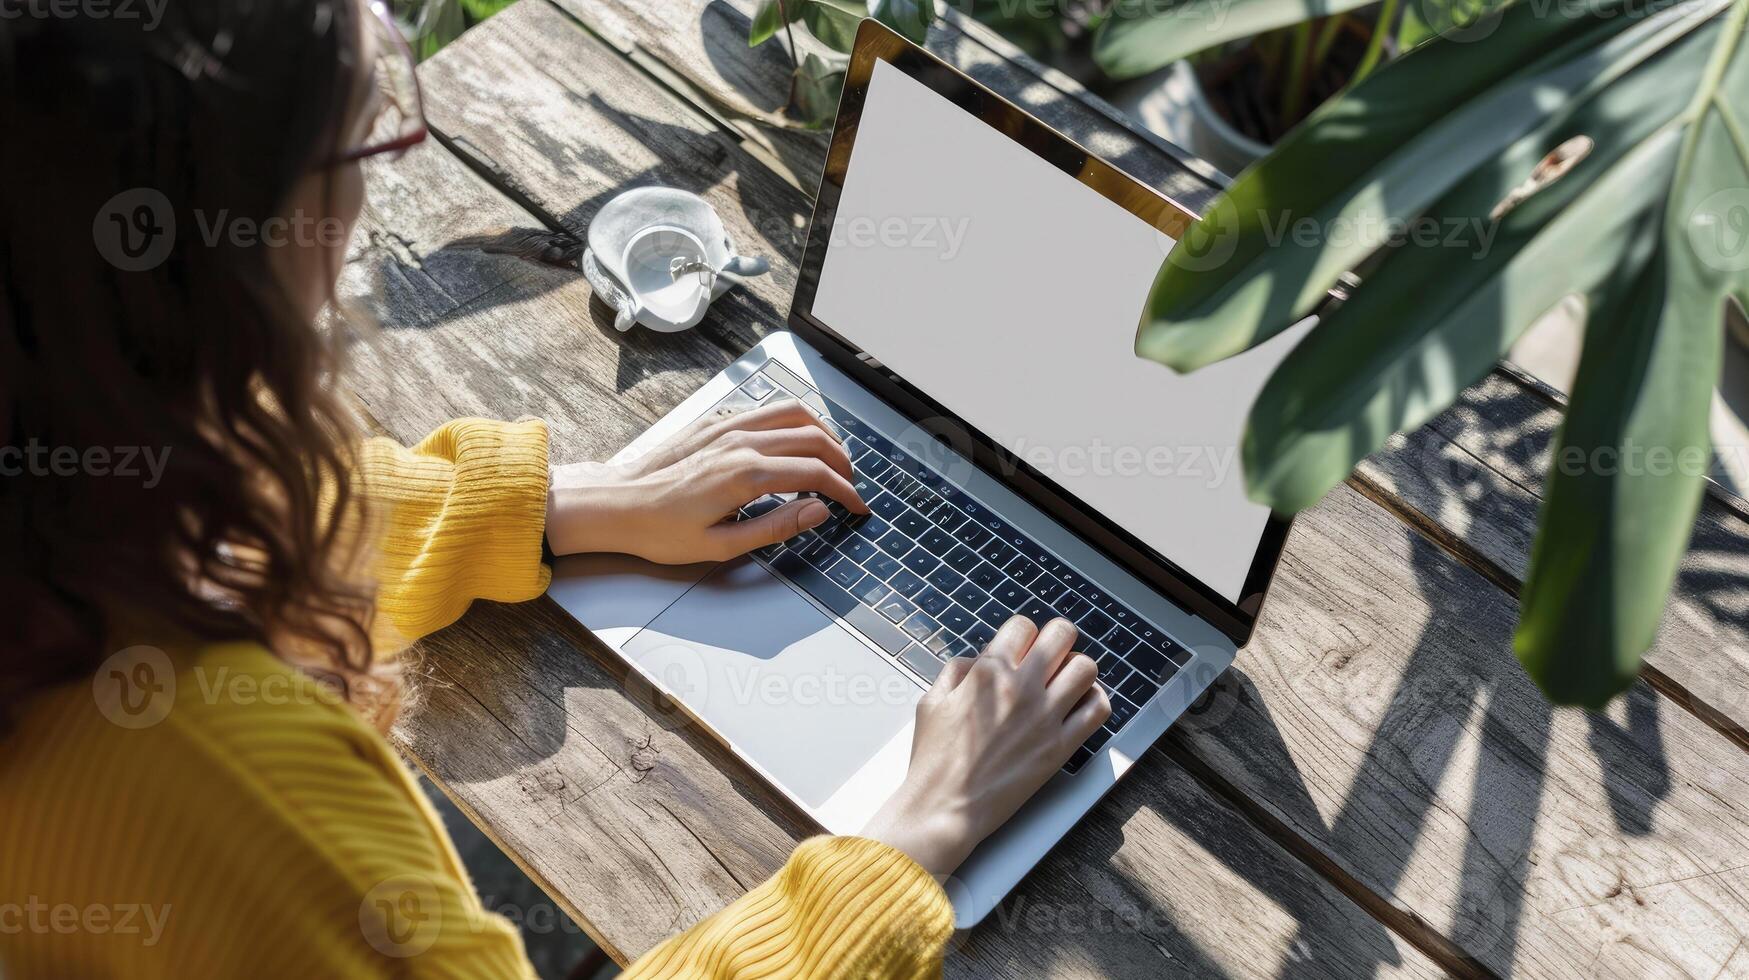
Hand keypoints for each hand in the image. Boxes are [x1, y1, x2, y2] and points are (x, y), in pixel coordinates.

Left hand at [545, 399, 869, 563]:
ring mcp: (727, 428)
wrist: (617, 506)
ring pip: (794, 413)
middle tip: (851, 485)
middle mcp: (740, 443)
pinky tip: (796, 438)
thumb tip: (817, 511)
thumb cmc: (661, 531)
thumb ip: (776, 527)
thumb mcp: (722, 546)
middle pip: (813, 438)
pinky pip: (766, 410)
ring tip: (834, 457)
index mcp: (745, 474)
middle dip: (842, 461)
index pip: (815, 473)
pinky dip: (794, 420)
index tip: (857, 507)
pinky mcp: (715, 423)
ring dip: (823, 433)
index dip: (845, 491)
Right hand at [860, 616, 1110, 876]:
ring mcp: (1044, 717)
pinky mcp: (1060, 747)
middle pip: (1062, 635)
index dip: (1024, 635)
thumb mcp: (931, 702)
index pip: (1024, 626)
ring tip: (1066, 683)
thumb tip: (981, 659)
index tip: (1023, 649)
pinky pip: (1097, 710)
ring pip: (1086, 668)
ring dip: (1077, 670)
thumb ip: (957, 671)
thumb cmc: (933, 760)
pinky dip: (1094, 701)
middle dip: (1058, 640)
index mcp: (988, 673)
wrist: (944, 808)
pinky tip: (1080, 706)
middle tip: (1052, 657)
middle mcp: (1020, 688)